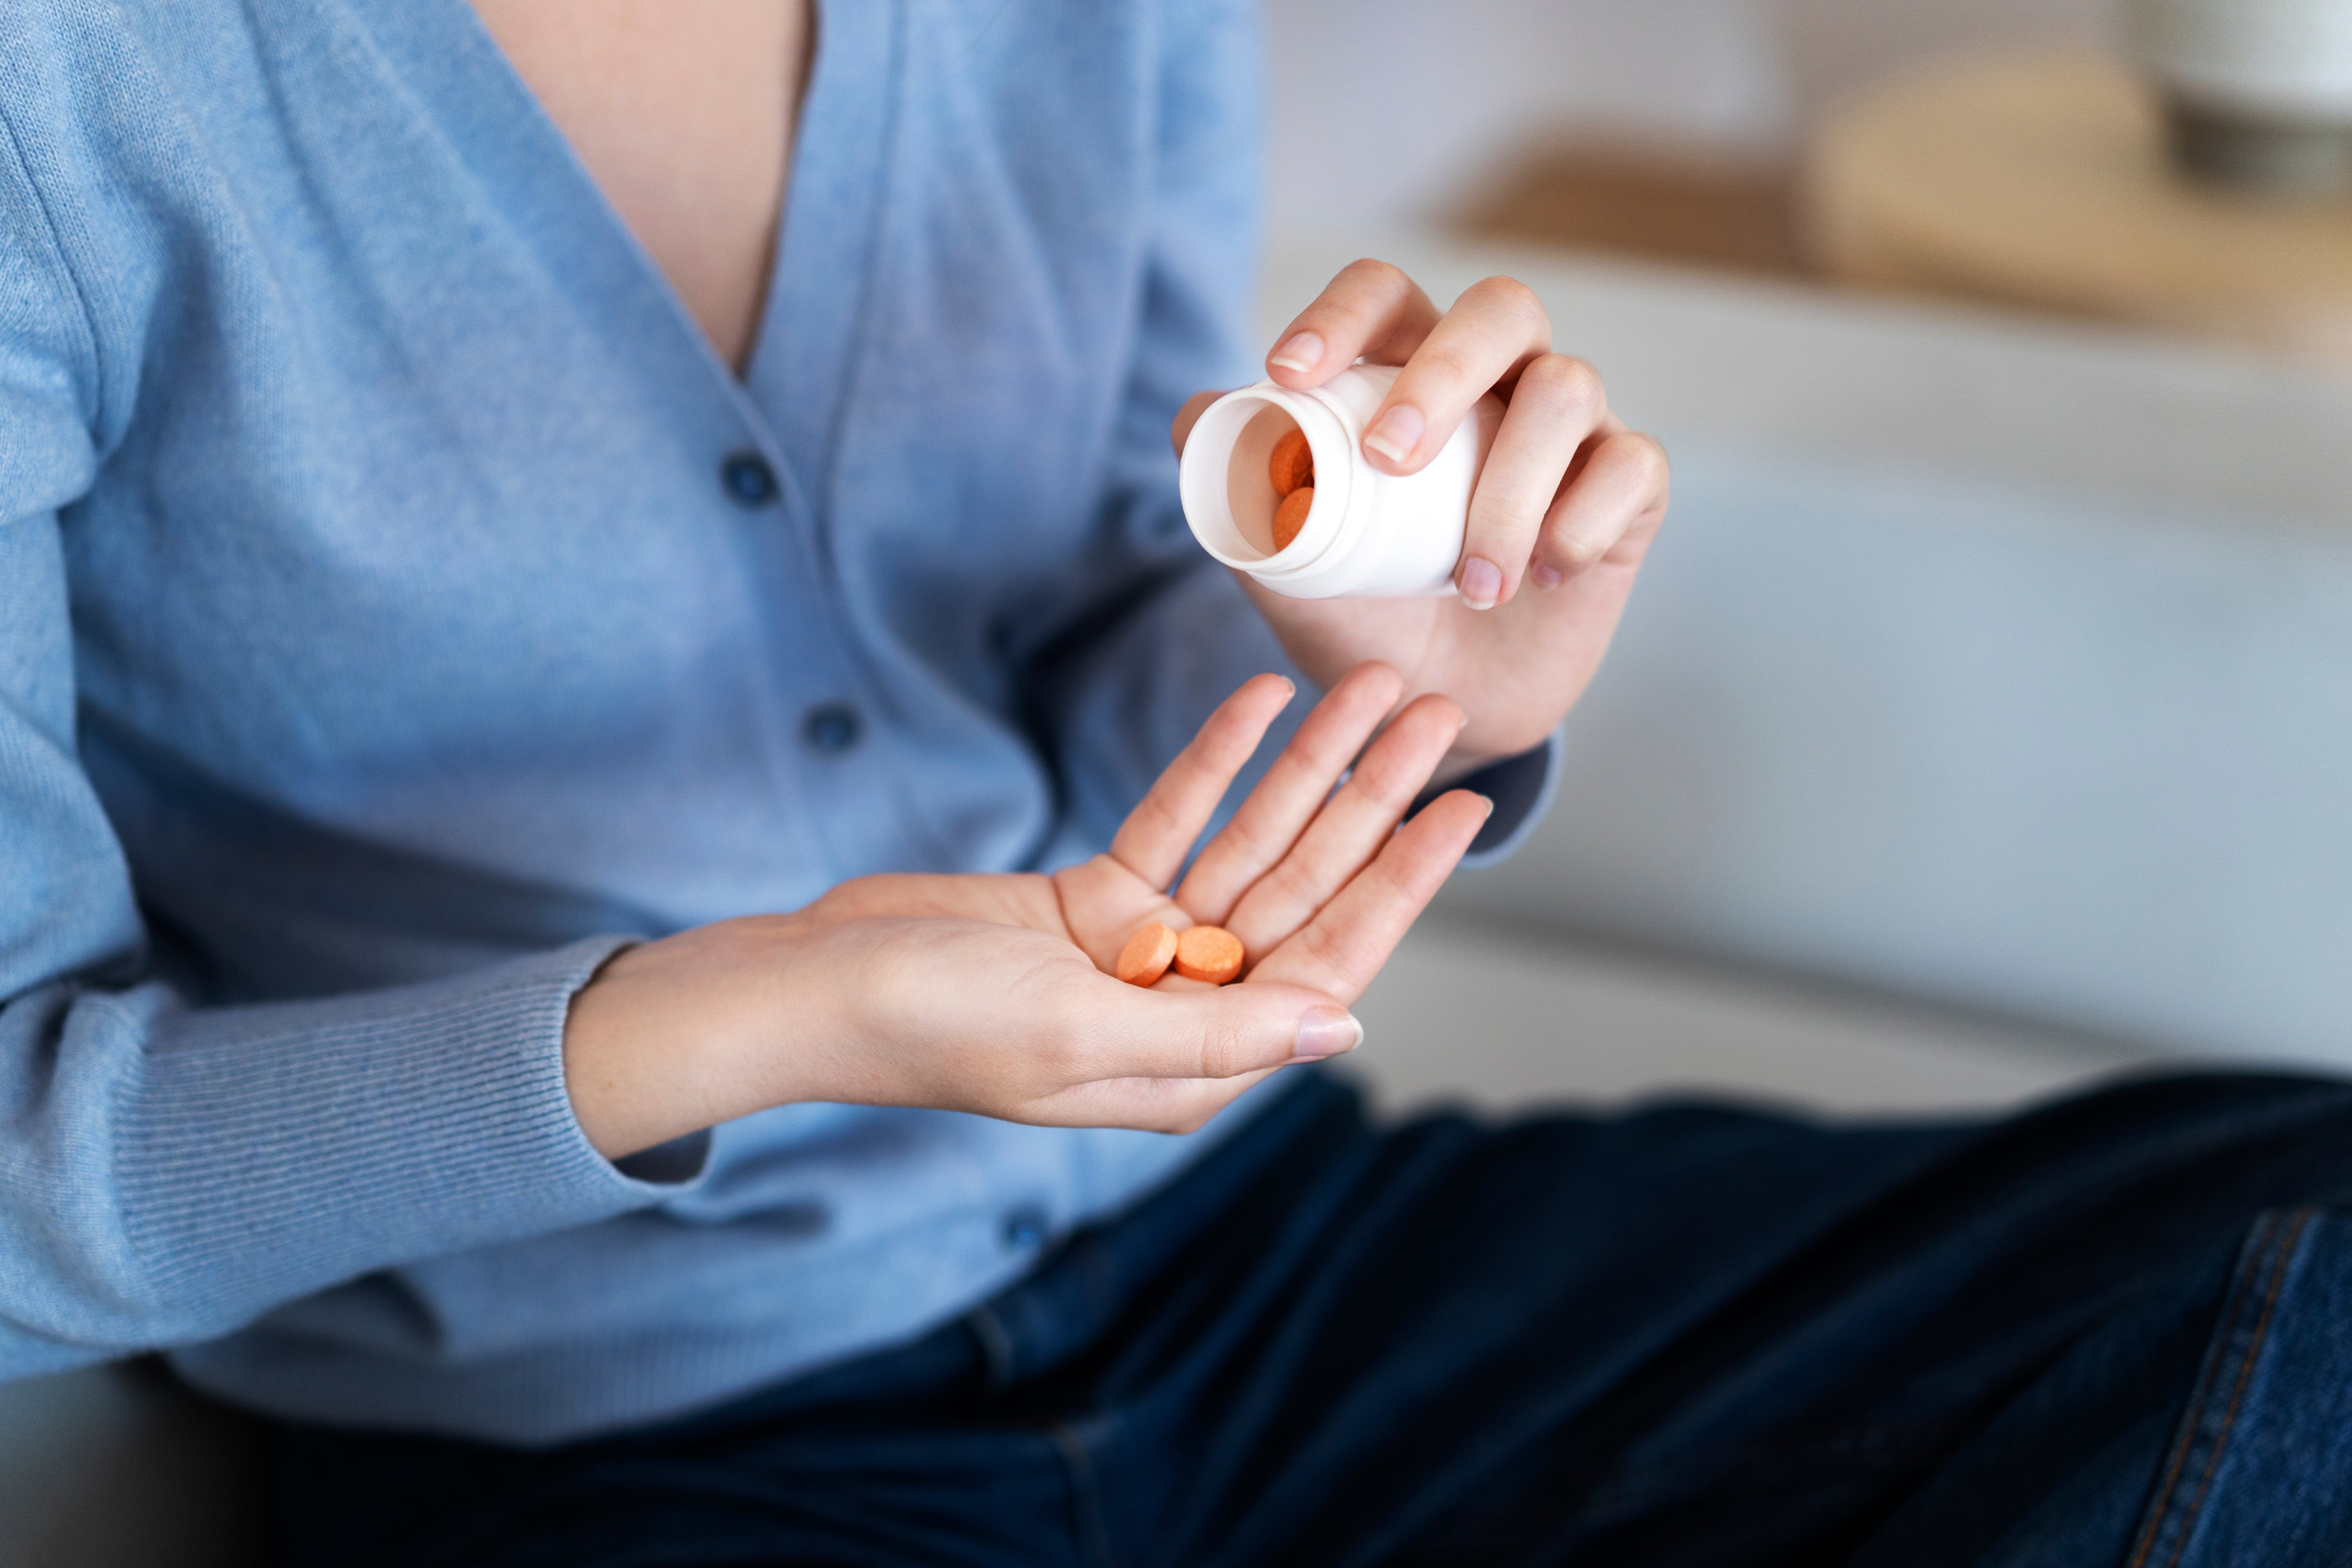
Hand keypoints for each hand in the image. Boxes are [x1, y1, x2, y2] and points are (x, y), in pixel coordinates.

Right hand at [564, 665, 1489, 1156]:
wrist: (811, 988)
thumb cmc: (928, 1027)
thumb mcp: (1074, 1037)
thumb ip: (1211, 1037)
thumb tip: (1342, 1028)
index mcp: (1192, 1064)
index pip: (1326, 963)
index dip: (1400, 882)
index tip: (1463, 807)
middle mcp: (1180, 1010)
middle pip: (1301, 889)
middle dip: (1370, 802)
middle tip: (1432, 715)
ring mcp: (1137, 952)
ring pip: (1249, 844)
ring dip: (1307, 767)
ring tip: (1364, 687)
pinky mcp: (1091, 902)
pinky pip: (1175, 818)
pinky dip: (1216, 760)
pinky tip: (1262, 700)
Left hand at [1174, 260, 1669, 781]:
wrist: (1436, 706)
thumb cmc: (1362, 616)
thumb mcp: (1286, 565)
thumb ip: (1238, 490)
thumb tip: (1197, 418)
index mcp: (1407, 369)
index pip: (1384, 296)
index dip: (1340, 316)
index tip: (1287, 376)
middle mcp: (1498, 379)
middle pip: (1500, 309)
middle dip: (1443, 373)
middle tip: (1389, 460)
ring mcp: (1573, 428)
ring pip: (1566, 391)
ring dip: (1509, 488)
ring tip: (1471, 585)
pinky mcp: (1629, 489)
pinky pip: (1630, 468)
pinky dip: (1581, 522)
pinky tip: (1540, 576)